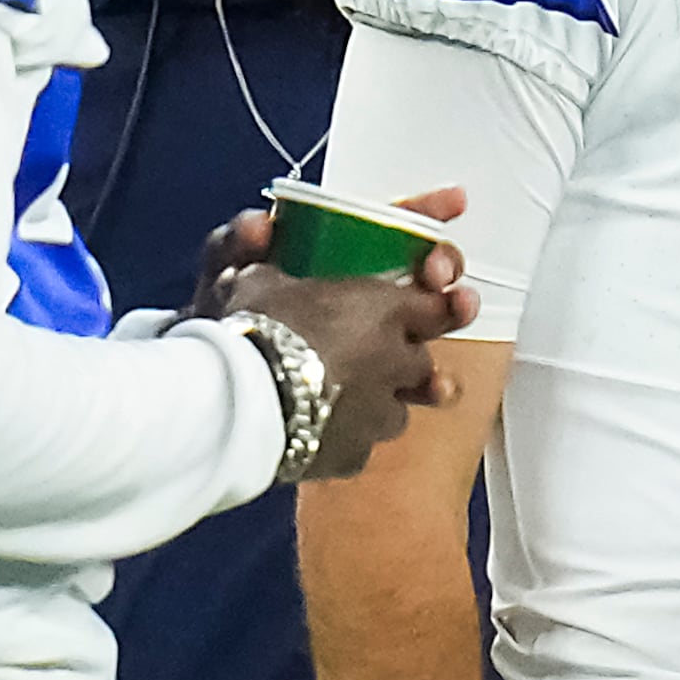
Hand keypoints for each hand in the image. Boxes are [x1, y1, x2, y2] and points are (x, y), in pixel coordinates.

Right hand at [212, 187, 483, 482]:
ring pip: (399, 408)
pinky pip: (364, 445)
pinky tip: (320, 429)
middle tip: (375, 355)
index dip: (444, 305)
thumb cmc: (246, 328)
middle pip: (421, 362)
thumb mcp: (253, 275)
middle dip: (403, 359)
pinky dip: (348, 437)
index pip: (440, 306)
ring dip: (379, 402)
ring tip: (342, 396)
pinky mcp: (355, 455)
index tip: (450, 303)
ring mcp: (378, 413)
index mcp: (384, 310)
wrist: (230, 402)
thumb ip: (264, 248)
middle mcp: (393, 361)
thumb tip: (257, 224)